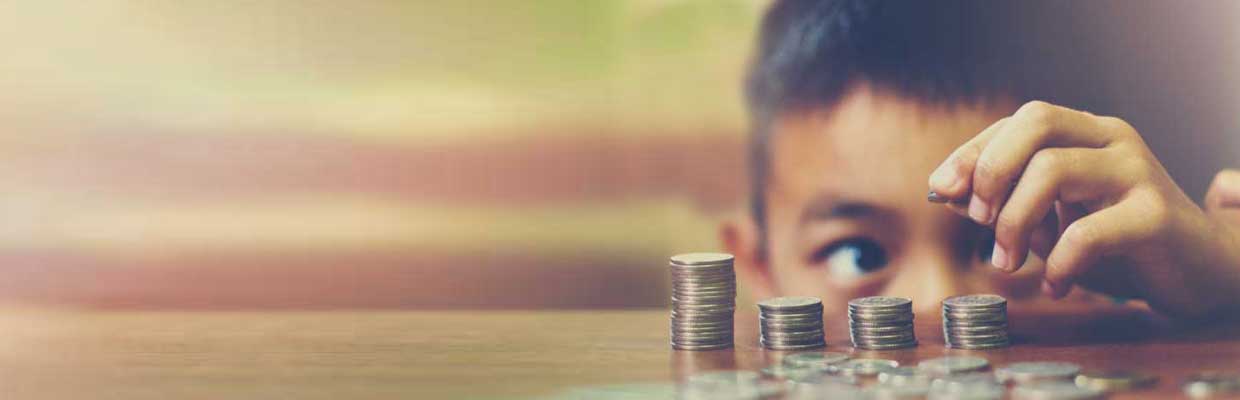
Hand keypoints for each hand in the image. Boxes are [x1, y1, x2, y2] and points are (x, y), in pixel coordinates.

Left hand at [927, 101, 1239, 318]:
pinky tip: (1055, 285)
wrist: (1200, 271)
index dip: (973, 152)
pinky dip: (1057, 263)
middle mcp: (1112, 139)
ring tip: (1008, 262)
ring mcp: (1137, 172)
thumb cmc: (1117, 243)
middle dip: (991, 171)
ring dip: (1014, 222)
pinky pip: (1088, 231)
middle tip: (980, 222)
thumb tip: (946, 192)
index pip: (1019, 120)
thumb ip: (1003, 202)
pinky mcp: (1156, 215)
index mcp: (1086, 132)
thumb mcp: (1050, 220)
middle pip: (1036, 122)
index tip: (940, 189)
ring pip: (1053, 169)